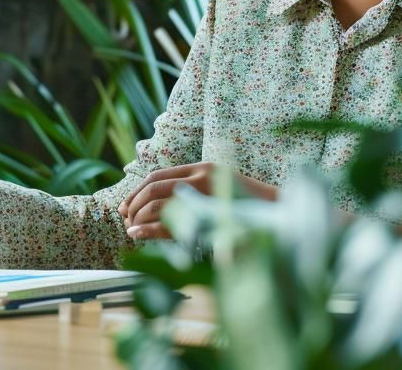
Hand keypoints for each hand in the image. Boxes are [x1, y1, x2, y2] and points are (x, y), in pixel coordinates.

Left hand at [118, 163, 277, 239]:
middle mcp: (201, 178)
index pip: (158, 175)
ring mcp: (205, 196)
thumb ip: (193, 192)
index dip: (137, 190)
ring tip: (130, 228)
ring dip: (138, 216)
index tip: (125, 205)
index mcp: (201, 168)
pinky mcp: (208, 217)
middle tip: (124, 217)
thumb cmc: (246, 207)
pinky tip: (137, 234)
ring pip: (158, 203)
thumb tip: (159, 206)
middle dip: (133, 202)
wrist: (277, 214)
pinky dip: (148, 229)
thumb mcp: (217, 191)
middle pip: (154, 187)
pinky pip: (169, 222)